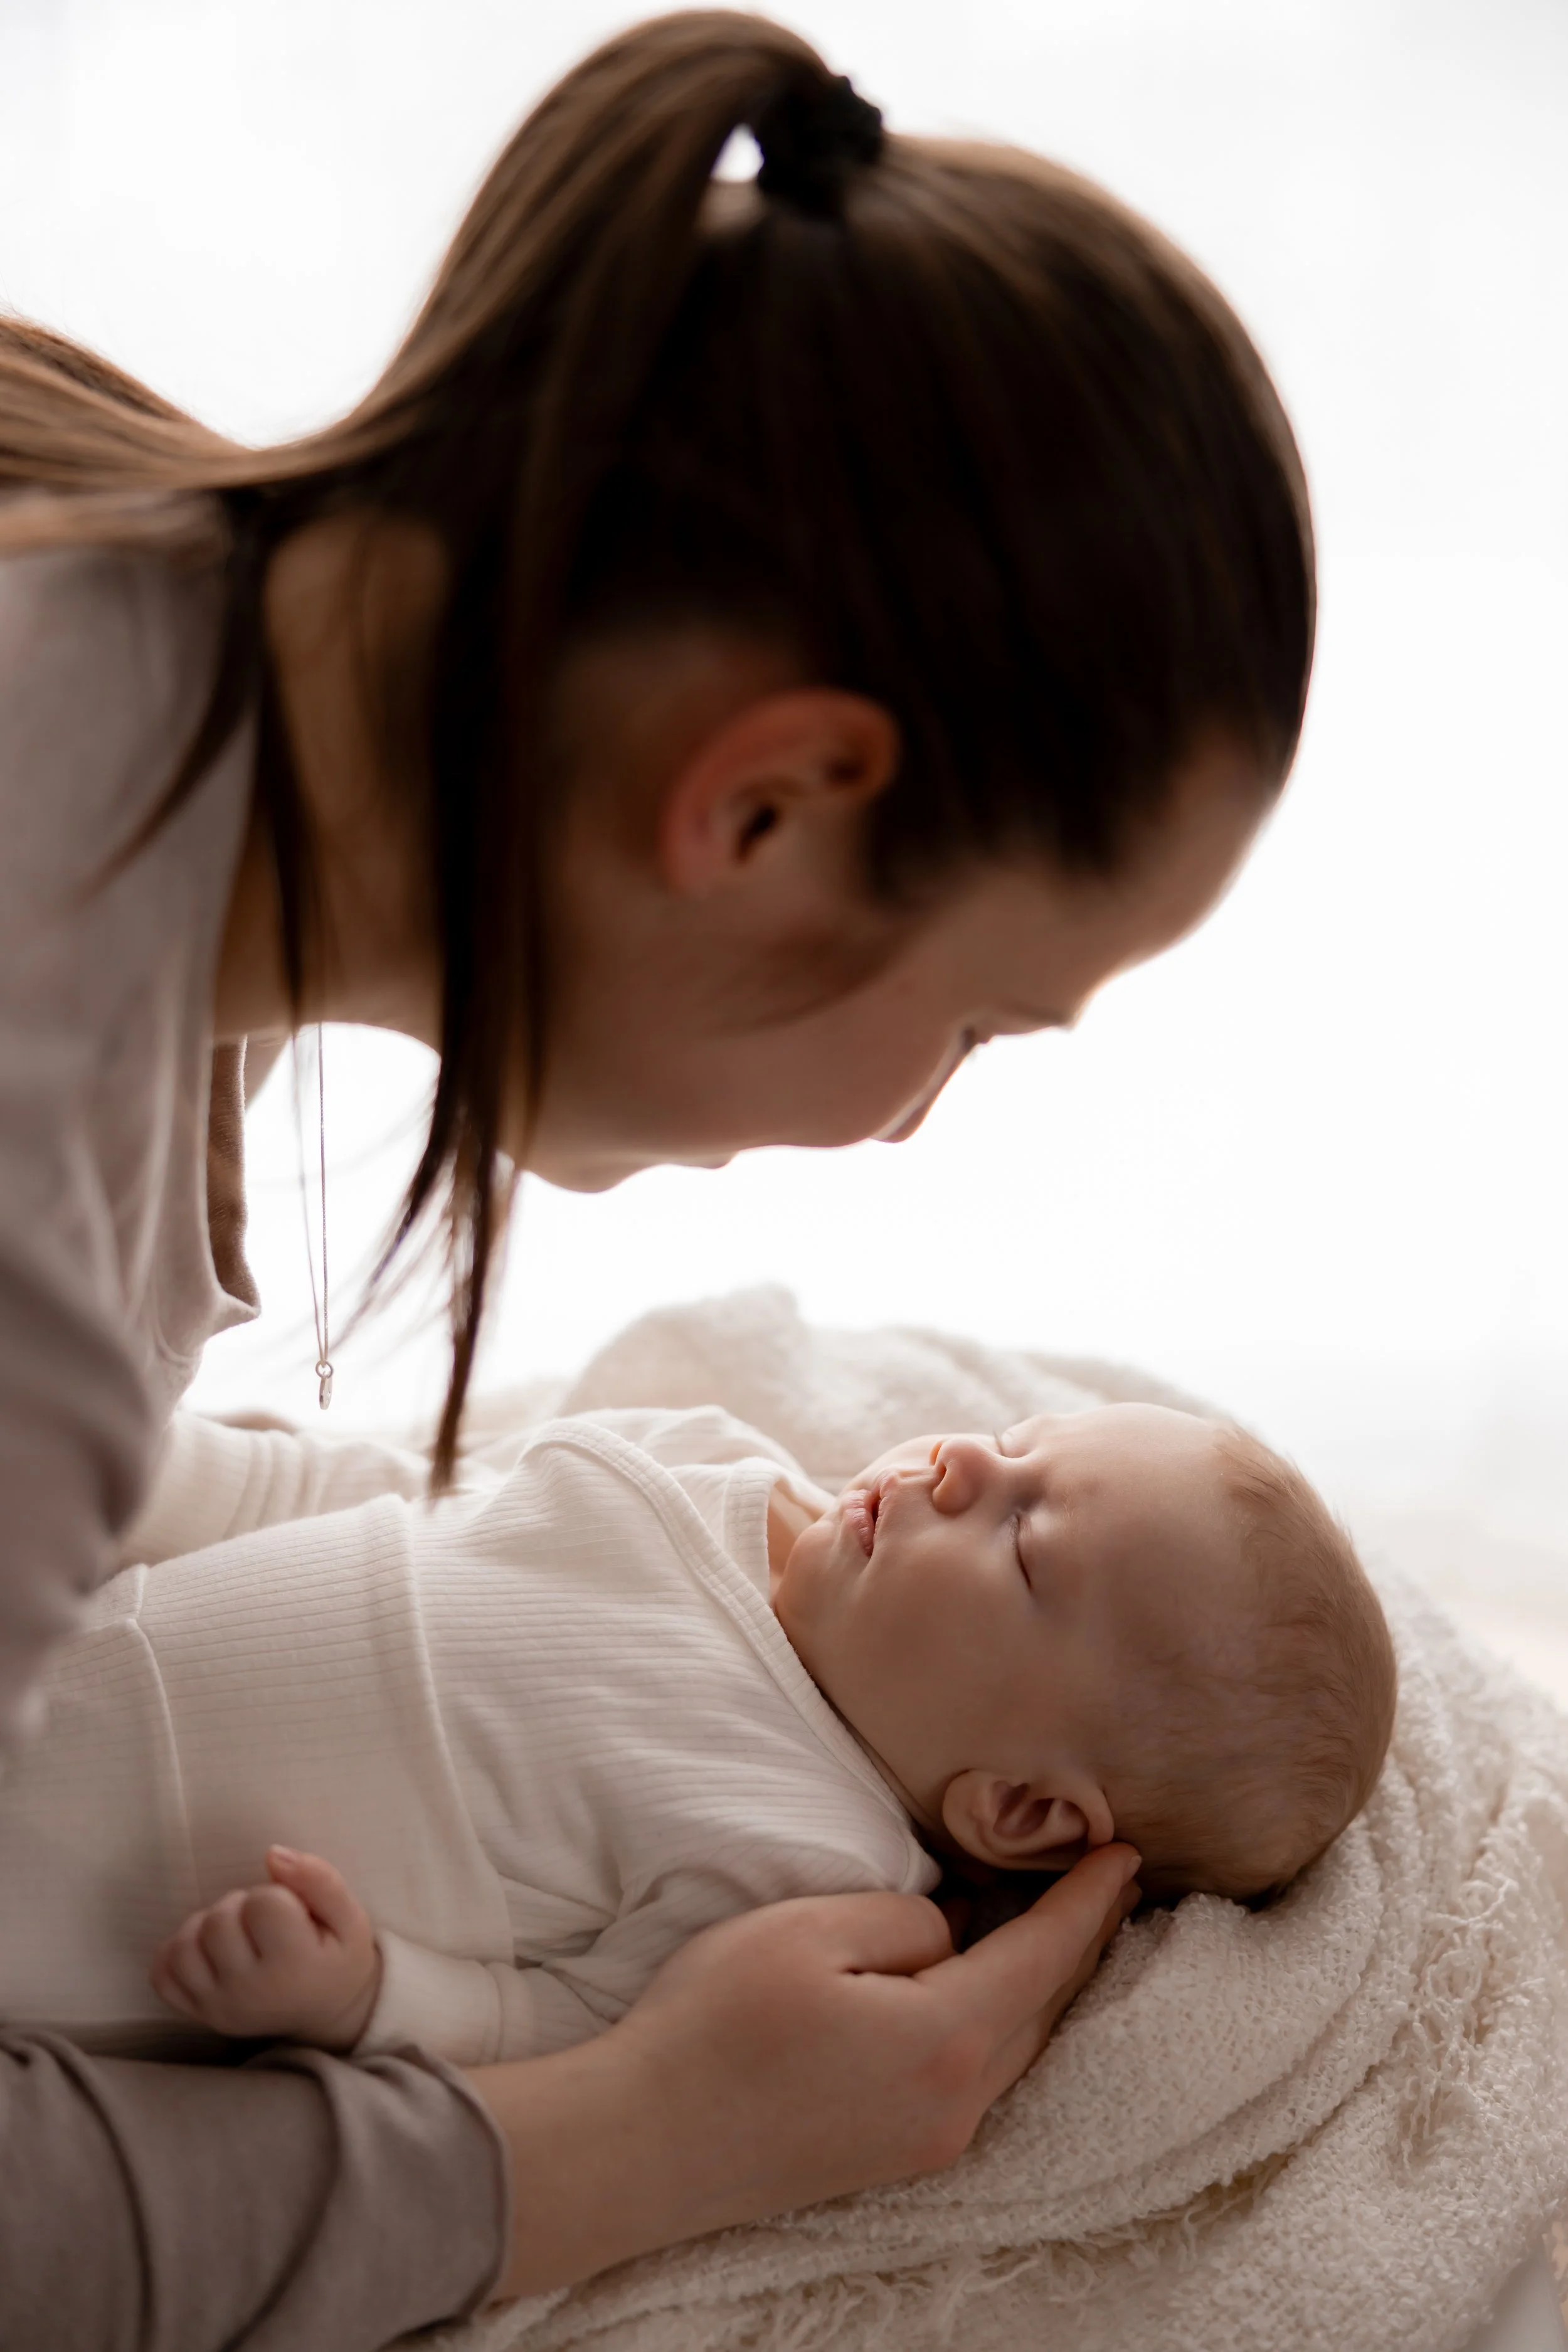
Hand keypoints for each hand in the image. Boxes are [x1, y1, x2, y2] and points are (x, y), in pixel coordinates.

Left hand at [150, 1846, 381, 2050]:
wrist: (328, 2011)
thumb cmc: (338, 1956)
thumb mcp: (349, 1917)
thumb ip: (319, 1879)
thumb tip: (272, 1854)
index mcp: (293, 1967)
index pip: (262, 1904)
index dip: (277, 1894)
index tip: (293, 1912)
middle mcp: (250, 1993)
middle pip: (218, 1922)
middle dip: (241, 1907)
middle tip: (265, 1923)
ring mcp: (218, 2007)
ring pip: (184, 1946)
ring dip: (206, 1927)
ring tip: (236, 1934)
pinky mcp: (198, 2013)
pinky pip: (161, 1975)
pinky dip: (177, 1953)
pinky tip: (207, 1951)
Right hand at [470, 1840, 1138, 2297]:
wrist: (640, 2144)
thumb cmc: (716, 2023)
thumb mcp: (811, 1930)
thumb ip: (903, 1919)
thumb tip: (947, 1933)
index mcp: (946, 2041)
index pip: (1045, 1956)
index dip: (1089, 1900)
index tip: (1127, 1852)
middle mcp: (956, 2105)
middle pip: (1044, 2009)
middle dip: (1081, 1941)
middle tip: (1111, 1879)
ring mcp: (926, 2141)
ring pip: (1014, 2048)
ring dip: (1042, 1984)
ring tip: (1059, 1924)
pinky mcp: (891, 2155)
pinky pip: (975, 2075)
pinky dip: (998, 2021)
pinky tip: (983, 1985)